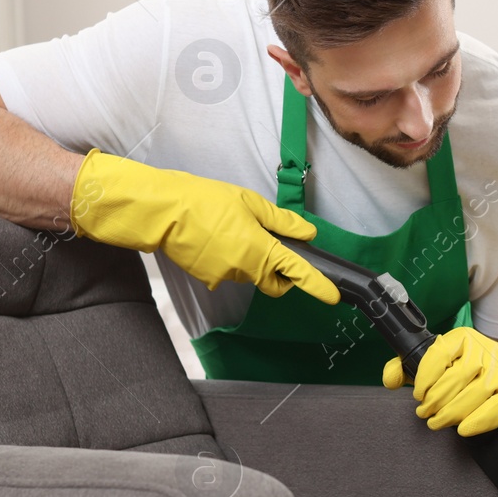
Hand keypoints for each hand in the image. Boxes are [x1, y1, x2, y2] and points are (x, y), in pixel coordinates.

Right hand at [69, 149, 338, 302]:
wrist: (164, 212)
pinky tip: (215, 239)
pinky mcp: (208, 279)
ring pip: (250, 274)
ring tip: (231, 230)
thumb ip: (281, 222)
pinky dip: (229, 259)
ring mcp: (226, 277)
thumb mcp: (250, 203)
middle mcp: (246, 269)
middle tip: (271, 243)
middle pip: (274, 280)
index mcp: (260, 249)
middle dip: (279, 270)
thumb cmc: (207, 201)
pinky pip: (230, 272)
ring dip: (251, 259)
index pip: (297, 272)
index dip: (317, 285)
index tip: (333, 296)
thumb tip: (307, 234)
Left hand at [383, 326, 497, 436]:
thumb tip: (390, 380)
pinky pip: (497, 407)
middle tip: (425, 413)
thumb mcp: (430, 363)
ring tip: (437, 422)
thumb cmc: (459, 368)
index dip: (425, 379)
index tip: (418, 395)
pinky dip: (479, 421)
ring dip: (452, 413)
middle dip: (436, 401)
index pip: (439, 355)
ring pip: (476, 393)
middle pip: (456, 378)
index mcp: (460, 338)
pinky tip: (463, 429)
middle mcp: (482, 349)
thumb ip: (403, 369)